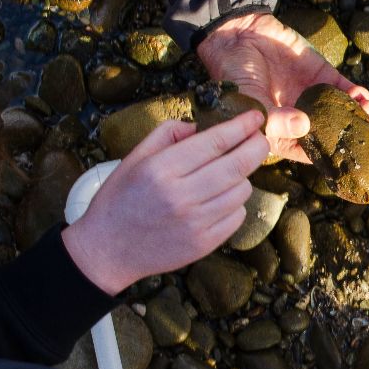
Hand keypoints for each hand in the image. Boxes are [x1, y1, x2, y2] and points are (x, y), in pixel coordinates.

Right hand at [61, 112, 269, 293]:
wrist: (108, 250)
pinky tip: (218, 200)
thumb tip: (199, 127)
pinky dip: (234, 204)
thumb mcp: (134, 158)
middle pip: (238, 165)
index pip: (215, 142)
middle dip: (256, 146)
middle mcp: (181, 195)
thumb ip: (166, 134)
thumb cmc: (120, 199)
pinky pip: (237, 216)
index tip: (255, 118)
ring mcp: (195, 222)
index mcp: (162, 169)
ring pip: (242, 190)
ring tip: (227, 174)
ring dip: (242, 177)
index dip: (242, 126)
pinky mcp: (204, 244)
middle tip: (260, 139)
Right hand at [197, 12, 368, 162]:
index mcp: (284, 136)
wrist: (236, 38)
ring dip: (361, 116)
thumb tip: (305, 125)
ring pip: (344, 113)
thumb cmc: (234, 79)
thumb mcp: (249, 106)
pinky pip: (342, 88)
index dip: (338, 160)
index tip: (359, 165)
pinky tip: (362, 97)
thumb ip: (276, 121)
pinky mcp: (320, 75)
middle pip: (336, 135)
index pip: (316, 154)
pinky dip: (355, 94)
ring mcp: (313, 98)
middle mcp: (302, 120)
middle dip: (359, 141)